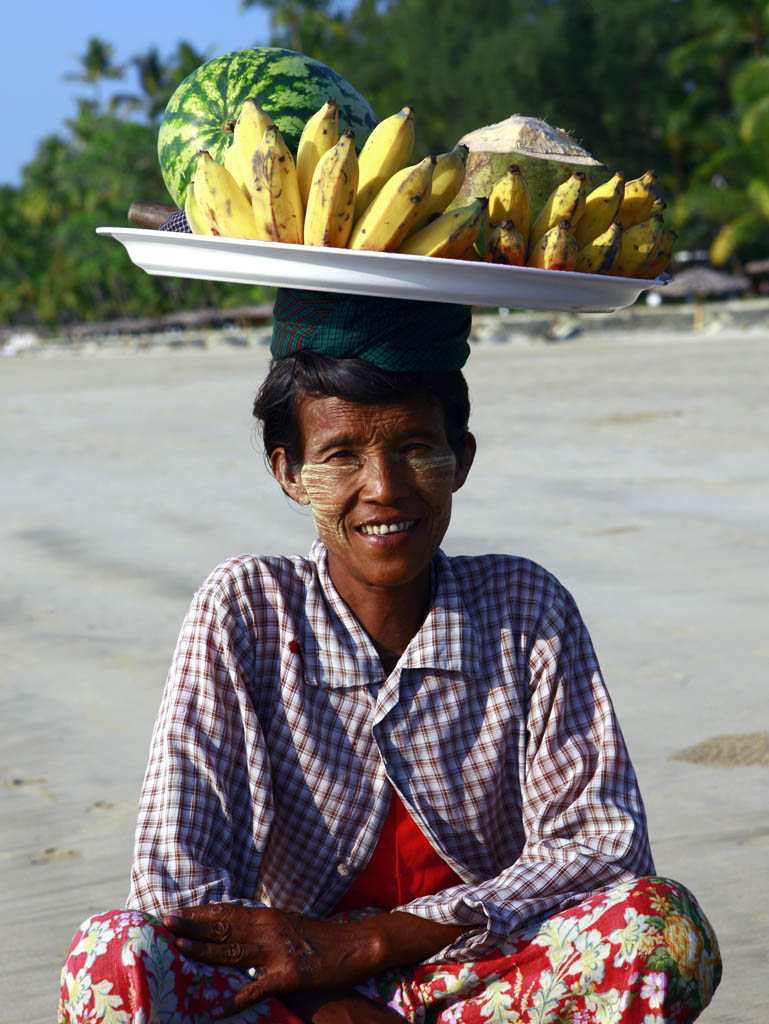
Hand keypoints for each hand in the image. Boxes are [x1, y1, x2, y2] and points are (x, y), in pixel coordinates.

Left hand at [163, 904, 384, 1018]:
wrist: (357, 945)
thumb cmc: (323, 939)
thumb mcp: (291, 925)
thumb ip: (265, 927)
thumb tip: (242, 928)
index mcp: (269, 917)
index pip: (227, 911)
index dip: (200, 912)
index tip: (177, 911)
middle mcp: (269, 929)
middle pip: (224, 926)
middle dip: (193, 925)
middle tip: (166, 921)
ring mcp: (278, 951)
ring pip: (234, 950)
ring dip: (205, 949)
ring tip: (179, 947)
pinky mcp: (289, 975)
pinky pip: (256, 990)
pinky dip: (234, 1001)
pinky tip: (215, 1011)